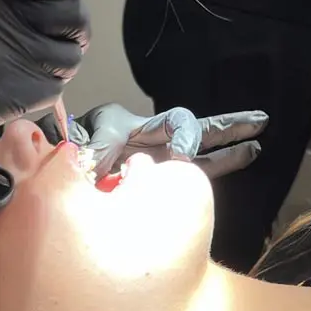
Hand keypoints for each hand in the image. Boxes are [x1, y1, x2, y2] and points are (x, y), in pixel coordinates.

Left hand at [71, 104, 267, 179]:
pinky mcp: (155, 188)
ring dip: (228, 152)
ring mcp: (157, 166)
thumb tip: (106, 165)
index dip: (187, 138)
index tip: (184, 160)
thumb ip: (96, 150)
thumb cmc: (70, 151)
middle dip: (227, 127)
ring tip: (256, 147)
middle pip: (197, 131)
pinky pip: (188, 183)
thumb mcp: (84, 143)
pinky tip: (235, 168)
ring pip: (200, 157)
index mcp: (138, 127)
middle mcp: (153, 143)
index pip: (176, 124)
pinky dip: (209, 177)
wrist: (52, 170)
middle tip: (259, 122)